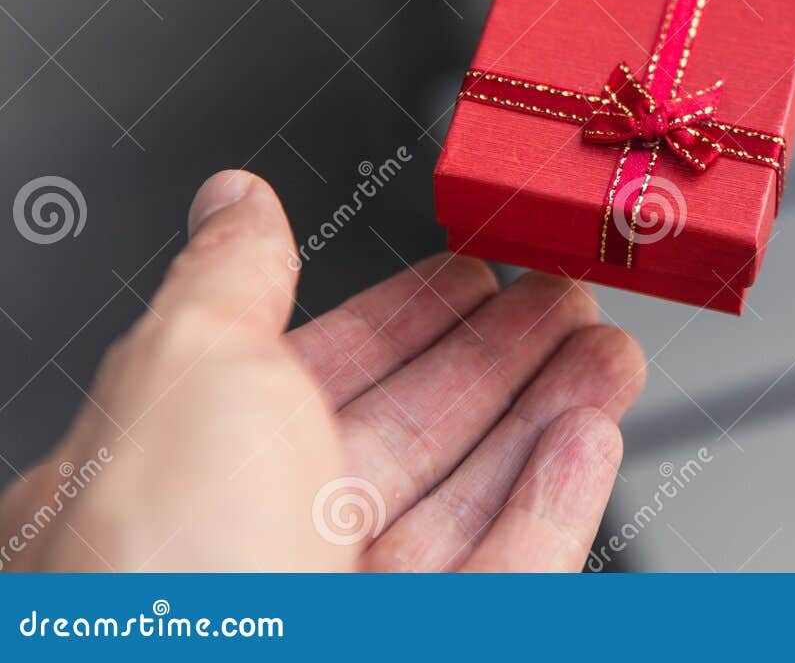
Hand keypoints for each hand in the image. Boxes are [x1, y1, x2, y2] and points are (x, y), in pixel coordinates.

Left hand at [0, 170, 644, 571]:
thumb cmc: (165, 578)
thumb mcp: (190, 374)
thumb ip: (229, 278)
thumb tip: (233, 199)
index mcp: (177, 481)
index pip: (304, 375)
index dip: (395, 314)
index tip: (469, 267)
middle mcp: (256, 556)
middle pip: (405, 435)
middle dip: (495, 354)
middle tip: (567, 294)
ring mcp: (344, 617)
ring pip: (467, 501)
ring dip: (546, 415)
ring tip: (608, 352)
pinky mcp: (430, 652)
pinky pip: (505, 577)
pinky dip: (553, 507)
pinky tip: (591, 438)